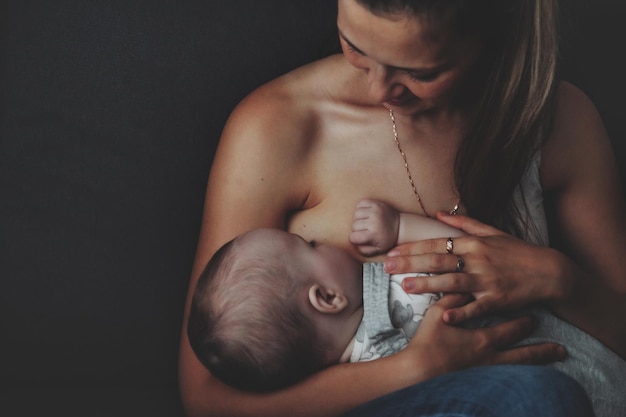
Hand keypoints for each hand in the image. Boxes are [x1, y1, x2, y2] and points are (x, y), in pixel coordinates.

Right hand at [350, 199, 399, 255]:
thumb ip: (364, 251)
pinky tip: (365, 214)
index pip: (353, 237)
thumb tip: (355, 244)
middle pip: (354, 225)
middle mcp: (375, 221)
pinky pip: (360, 204)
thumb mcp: (377, 250)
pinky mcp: (376, 203)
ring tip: (364, 222)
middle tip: (364, 230)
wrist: (400, 226)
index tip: (360, 238)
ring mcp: (376, 210)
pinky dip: (360, 208)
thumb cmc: (386, 239)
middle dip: (357, 229)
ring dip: (357, 219)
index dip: (354, 239)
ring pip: (356, 214)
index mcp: (374, 234)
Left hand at [384, 214, 572, 323]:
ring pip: (453, 282)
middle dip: (412, 263)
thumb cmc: (518, 252)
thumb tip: (440, 212)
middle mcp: (478, 260)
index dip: (413, 248)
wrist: (549, 271)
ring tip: (406, 287)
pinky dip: (461, 312)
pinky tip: (444, 316)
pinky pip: (477, 307)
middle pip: (439, 261)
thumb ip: (465, 224)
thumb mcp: (492, 233)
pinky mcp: (498, 299)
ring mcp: (488, 280)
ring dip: (429, 285)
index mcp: (474, 244)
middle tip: (388, 268)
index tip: (392, 252)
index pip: (437, 244)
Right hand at [401, 293, 565, 376]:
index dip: (524, 324)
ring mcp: (487, 374)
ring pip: (519, 373)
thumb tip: (465, 286)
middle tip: (560, 349)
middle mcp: (491, 359)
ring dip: (537, 368)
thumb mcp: (438, 314)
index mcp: (483, 340)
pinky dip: (521, 383)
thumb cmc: (428, 342)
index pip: (511, 330)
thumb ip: (454, 300)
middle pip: (523, 356)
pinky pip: (507, 384)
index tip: (536, 319)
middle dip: (541, 351)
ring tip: (552, 369)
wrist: (419, 371)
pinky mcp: (480, 384)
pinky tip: (529, 385)